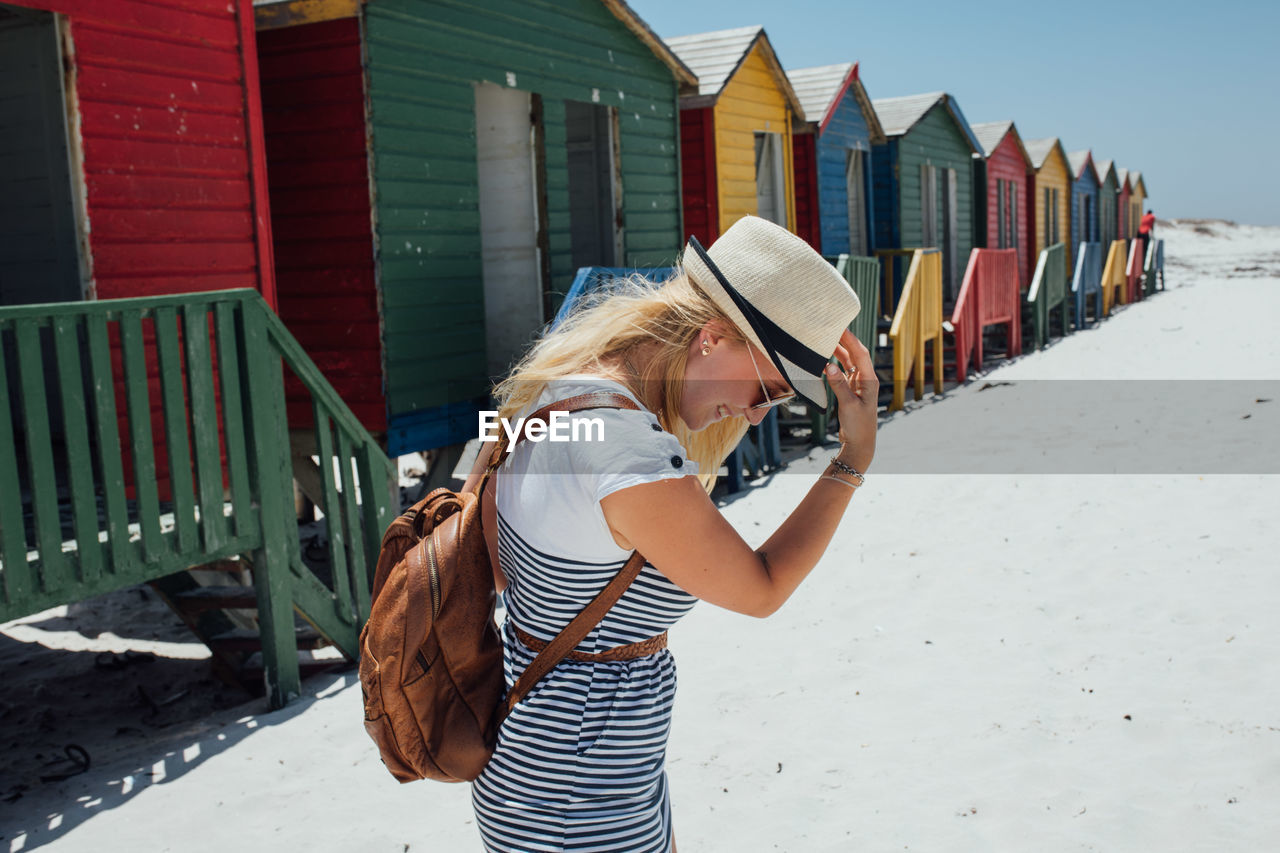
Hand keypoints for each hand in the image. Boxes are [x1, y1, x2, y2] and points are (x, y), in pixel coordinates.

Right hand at [825, 329, 876, 472]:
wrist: (860, 444)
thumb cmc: (858, 426)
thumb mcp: (848, 405)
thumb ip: (839, 385)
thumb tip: (829, 365)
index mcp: (869, 381)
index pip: (860, 353)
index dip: (851, 339)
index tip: (841, 326)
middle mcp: (865, 380)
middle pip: (855, 355)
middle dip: (844, 341)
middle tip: (831, 327)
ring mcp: (858, 385)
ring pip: (848, 363)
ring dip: (838, 352)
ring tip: (826, 339)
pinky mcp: (850, 392)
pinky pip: (842, 374)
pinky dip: (833, 366)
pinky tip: (823, 361)